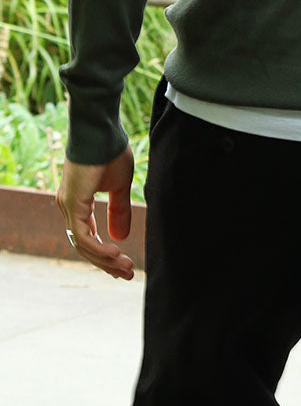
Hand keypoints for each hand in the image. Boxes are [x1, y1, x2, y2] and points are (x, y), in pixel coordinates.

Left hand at [56, 144, 135, 279]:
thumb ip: (119, 211)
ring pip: (83, 245)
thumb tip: (121, 238)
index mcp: (77, 202)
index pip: (87, 236)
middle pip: (84, 246)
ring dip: (105, 259)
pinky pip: (83, 236)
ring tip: (126, 268)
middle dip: (106, 262)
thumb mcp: (120, 186)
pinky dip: (99, 248)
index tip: (123, 264)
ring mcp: (68, 206)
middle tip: (127, 274)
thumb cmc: (111, 151)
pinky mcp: (72, 204)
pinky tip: (116, 253)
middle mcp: (68, 207)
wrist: (102, 131)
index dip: (104, 253)